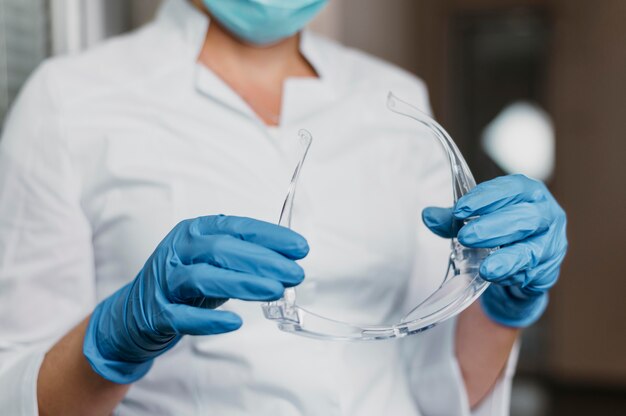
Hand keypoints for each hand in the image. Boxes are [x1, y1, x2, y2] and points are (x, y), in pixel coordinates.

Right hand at [83, 215, 308, 383]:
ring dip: (243, 283)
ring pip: (204, 277)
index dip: (270, 237)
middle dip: (263, 260)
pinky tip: (234, 322)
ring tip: (274, 291)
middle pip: (223, 249)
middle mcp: (179, 249)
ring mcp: (165, 280)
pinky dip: (208, 320)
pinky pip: (182, 316)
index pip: (237, 227)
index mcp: (195, 230)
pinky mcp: (156, 312)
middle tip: (295, 273)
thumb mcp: (212, 261)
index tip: (300, 248)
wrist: (134, 312)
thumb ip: (243, 257)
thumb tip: (288, 260)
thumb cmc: (183, 282)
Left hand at [422, 174, 566, 327]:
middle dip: (492, 227)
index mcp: (529, 193)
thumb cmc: (499, 232)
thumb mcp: (473, 220)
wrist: (519, 266)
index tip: (460, 209)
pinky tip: (494, 276)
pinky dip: (511, 274)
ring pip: (532, 249)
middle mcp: (547, 215)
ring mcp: (552, 244)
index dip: (486, 197)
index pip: (512, 188)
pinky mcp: (549, 270)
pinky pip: (531, 273)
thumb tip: (428, 215)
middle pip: (524, 218)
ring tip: (485, 267)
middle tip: (465, 237)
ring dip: (506, 258)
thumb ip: (452, 219)